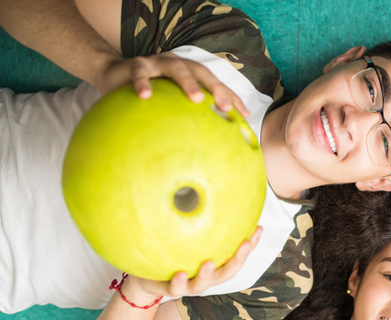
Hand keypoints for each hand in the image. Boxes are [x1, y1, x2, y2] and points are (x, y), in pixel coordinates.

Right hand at [95, 52, 248, 116]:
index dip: (230, 97)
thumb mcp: (169, 108)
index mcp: (189, 74)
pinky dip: (143, 82)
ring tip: (197, 98)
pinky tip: (146, 96)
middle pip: (201, 72)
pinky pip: (140, 72)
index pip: (215, 84)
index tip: (244, 115)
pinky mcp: (135, 64)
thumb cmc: (149, 97)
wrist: (113, 75)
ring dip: (188, 82)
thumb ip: (187, 121)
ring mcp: (157, 62)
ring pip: (176, 67)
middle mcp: (177, 65)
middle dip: (216, 89)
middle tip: (226, 107)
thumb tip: (205, 152)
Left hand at [121, 227, 261, 303]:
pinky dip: (178, 281)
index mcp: (214, 265)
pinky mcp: (170, 290)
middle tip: (245, 244)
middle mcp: (206, 276)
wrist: (146, 278)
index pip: (237, 255)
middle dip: (237, 259)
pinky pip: (175, 287)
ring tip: (210, 263)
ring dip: (208, 274)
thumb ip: (194, 221)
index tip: (258, 229)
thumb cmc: (168, 253)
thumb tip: (201, 190)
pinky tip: (179, 272)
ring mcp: (189, 285)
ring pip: (203, 283)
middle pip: (227, 272)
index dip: (250, 244)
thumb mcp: (182, 235)